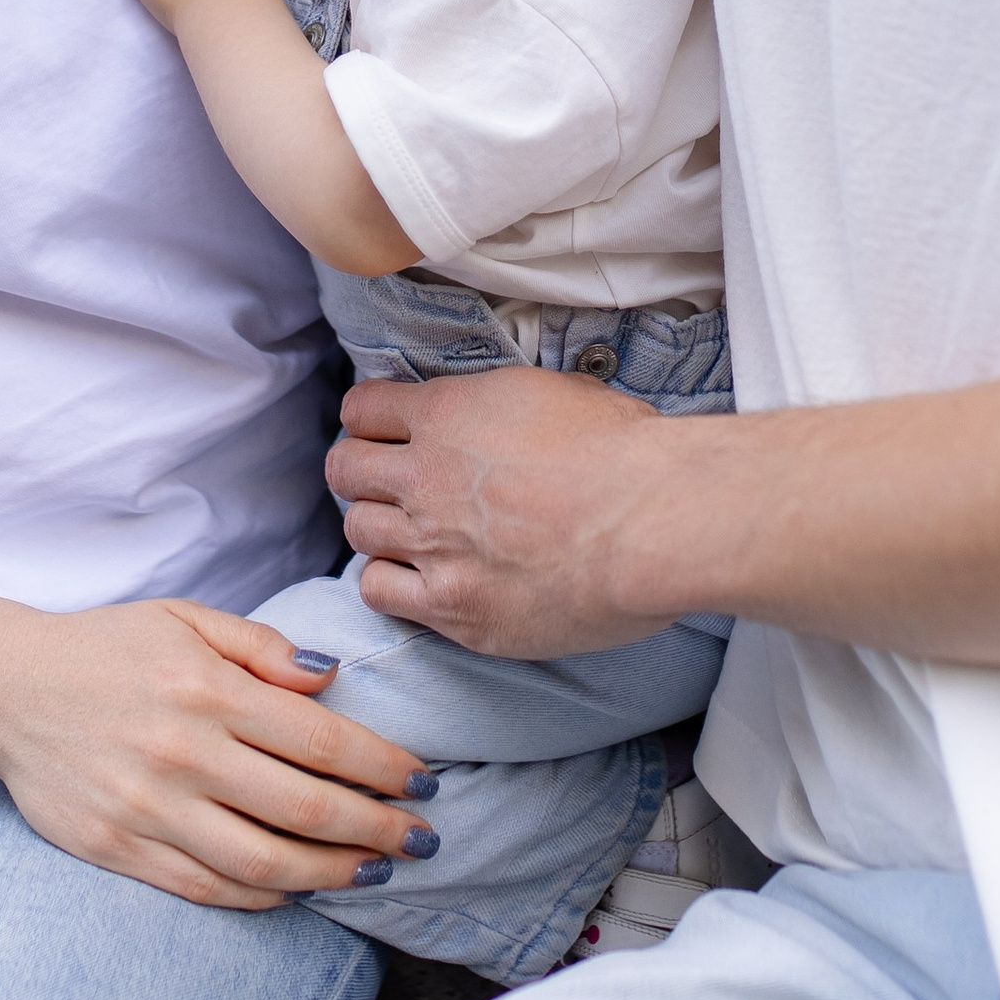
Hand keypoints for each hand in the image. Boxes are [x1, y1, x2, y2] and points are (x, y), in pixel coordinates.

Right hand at [0, 597, 444, 910]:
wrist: (3, 688)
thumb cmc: (106, 648)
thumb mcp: (185, 618)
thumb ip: (261, 648)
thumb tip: (331, 680)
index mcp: (207, 691)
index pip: (321, 742)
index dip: (383, 769)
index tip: (424, 783)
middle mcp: (183, 754)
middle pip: (305, 810)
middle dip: (378, 831)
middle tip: (422, 841)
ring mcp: (149, 808)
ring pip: (263, 864)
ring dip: (332, 875)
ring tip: (374, 874)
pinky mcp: (118, 849)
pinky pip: (206, 888)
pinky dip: (263, 898)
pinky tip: (301, 891)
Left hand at [334, 366, 687, 658]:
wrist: (655, 521)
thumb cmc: (626, 452)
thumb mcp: (559, 392)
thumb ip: (504, 404)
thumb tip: (502, 410)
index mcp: (448, 413)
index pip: (362, 408)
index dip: (371, 419)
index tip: (387, 431)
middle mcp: (425, 477)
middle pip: (344, 469)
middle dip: (360, 471)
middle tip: (388, 483)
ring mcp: (433, 545)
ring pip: (358, 530)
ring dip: (378, 527)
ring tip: (411, 533)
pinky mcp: (452, 606)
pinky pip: (379, 592)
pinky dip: (390, 582)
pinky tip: (421, 579)